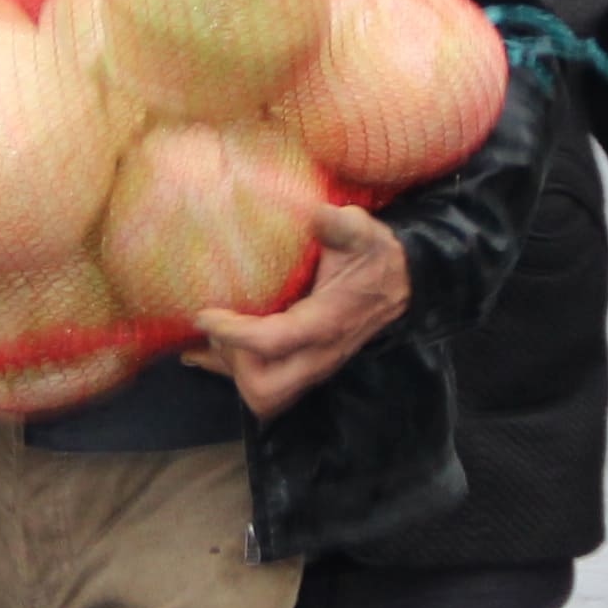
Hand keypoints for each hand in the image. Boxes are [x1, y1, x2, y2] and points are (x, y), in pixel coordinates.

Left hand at [180, 205, 412, 420]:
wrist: (403, 283)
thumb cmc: (375, 256)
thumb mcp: (362, 231)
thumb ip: (339, 223)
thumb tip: (315, 211)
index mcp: (326, 323)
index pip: (272, 343)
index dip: (233, 333)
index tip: (204, 313)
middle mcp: (319, 355)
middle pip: (264, 389)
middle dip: (233, 363)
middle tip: (218, 329)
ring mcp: (313, 366)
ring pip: (263, 396)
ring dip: (232, 371)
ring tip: (214, 335)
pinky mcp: (305, 366)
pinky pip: (265, 387)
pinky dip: (232, 371)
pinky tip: (207, 348)